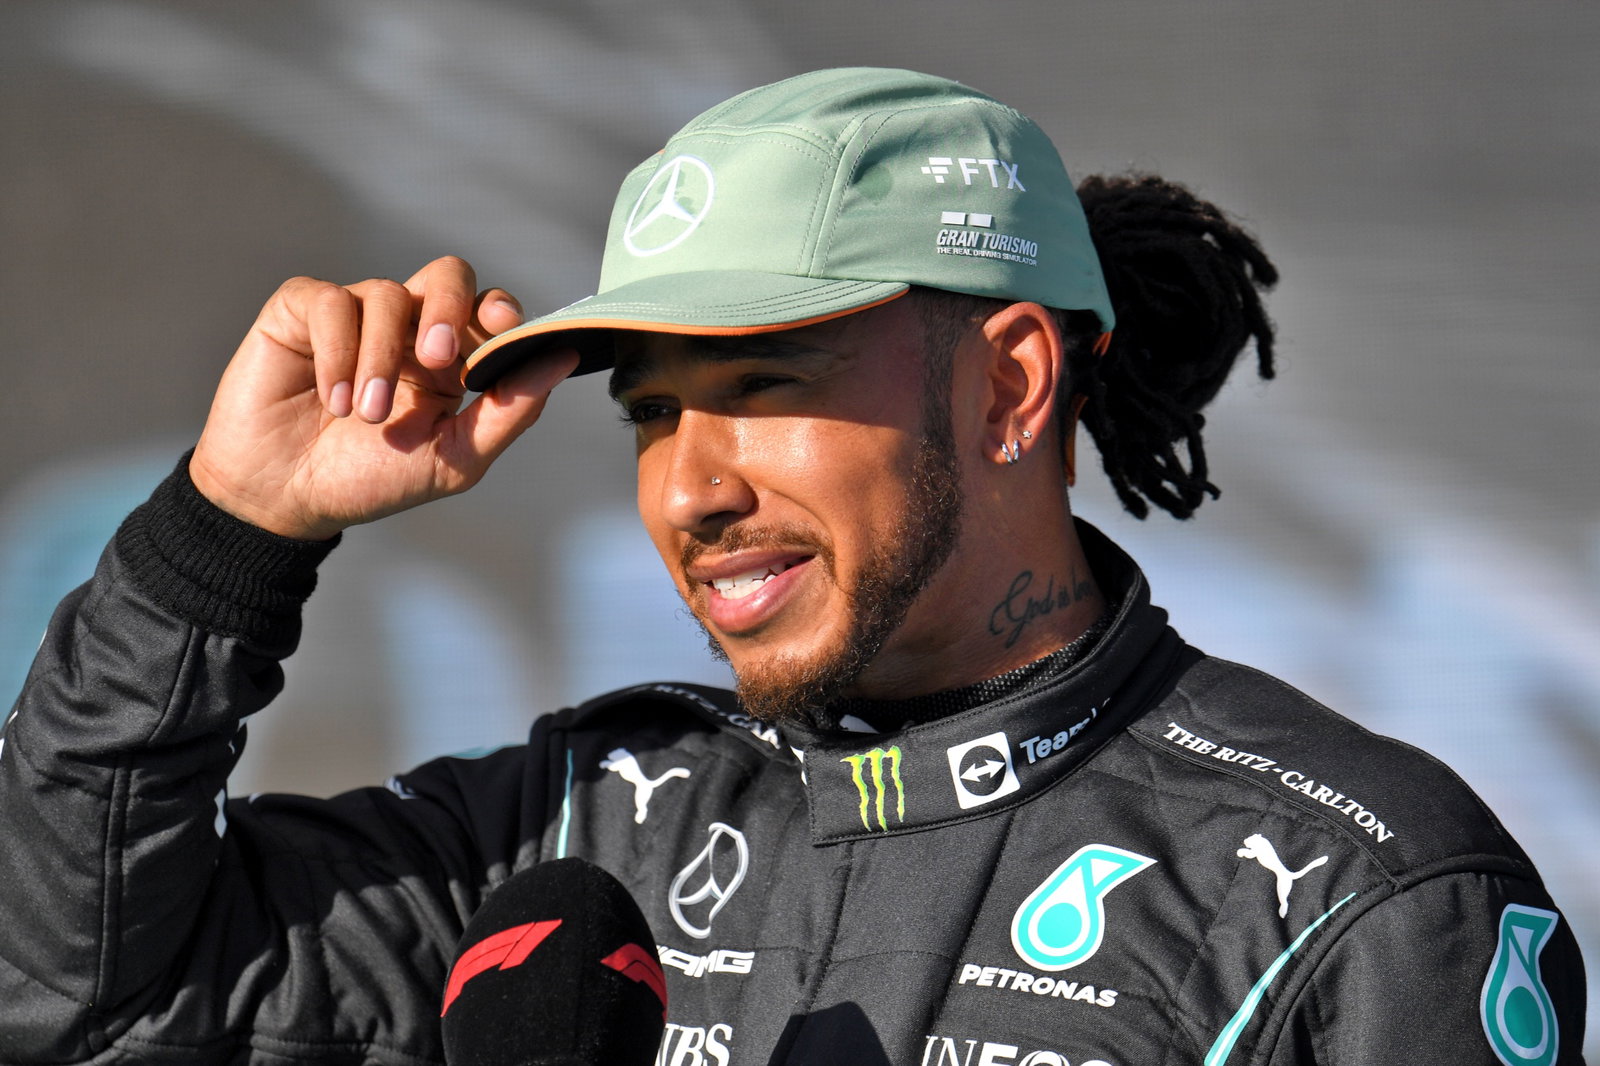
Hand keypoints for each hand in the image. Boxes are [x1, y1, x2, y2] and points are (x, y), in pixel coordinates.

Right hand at [190, 256, 576, 539]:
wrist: (286, 498)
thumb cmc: (369, 480)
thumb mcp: (453, 457)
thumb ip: (510, 410)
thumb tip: (563, 358)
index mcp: (450, 359)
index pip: (488, 310)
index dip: (500, 309)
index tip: (503, 328)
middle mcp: (406, 328)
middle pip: (447, 274)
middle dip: (447, 307)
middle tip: (435, 357)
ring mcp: (354, 315)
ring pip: (385, 294)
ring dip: (380, 359)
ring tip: (366, 415)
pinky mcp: (301, 311)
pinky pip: (330, 303)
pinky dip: (336, 352)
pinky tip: (332, 399)